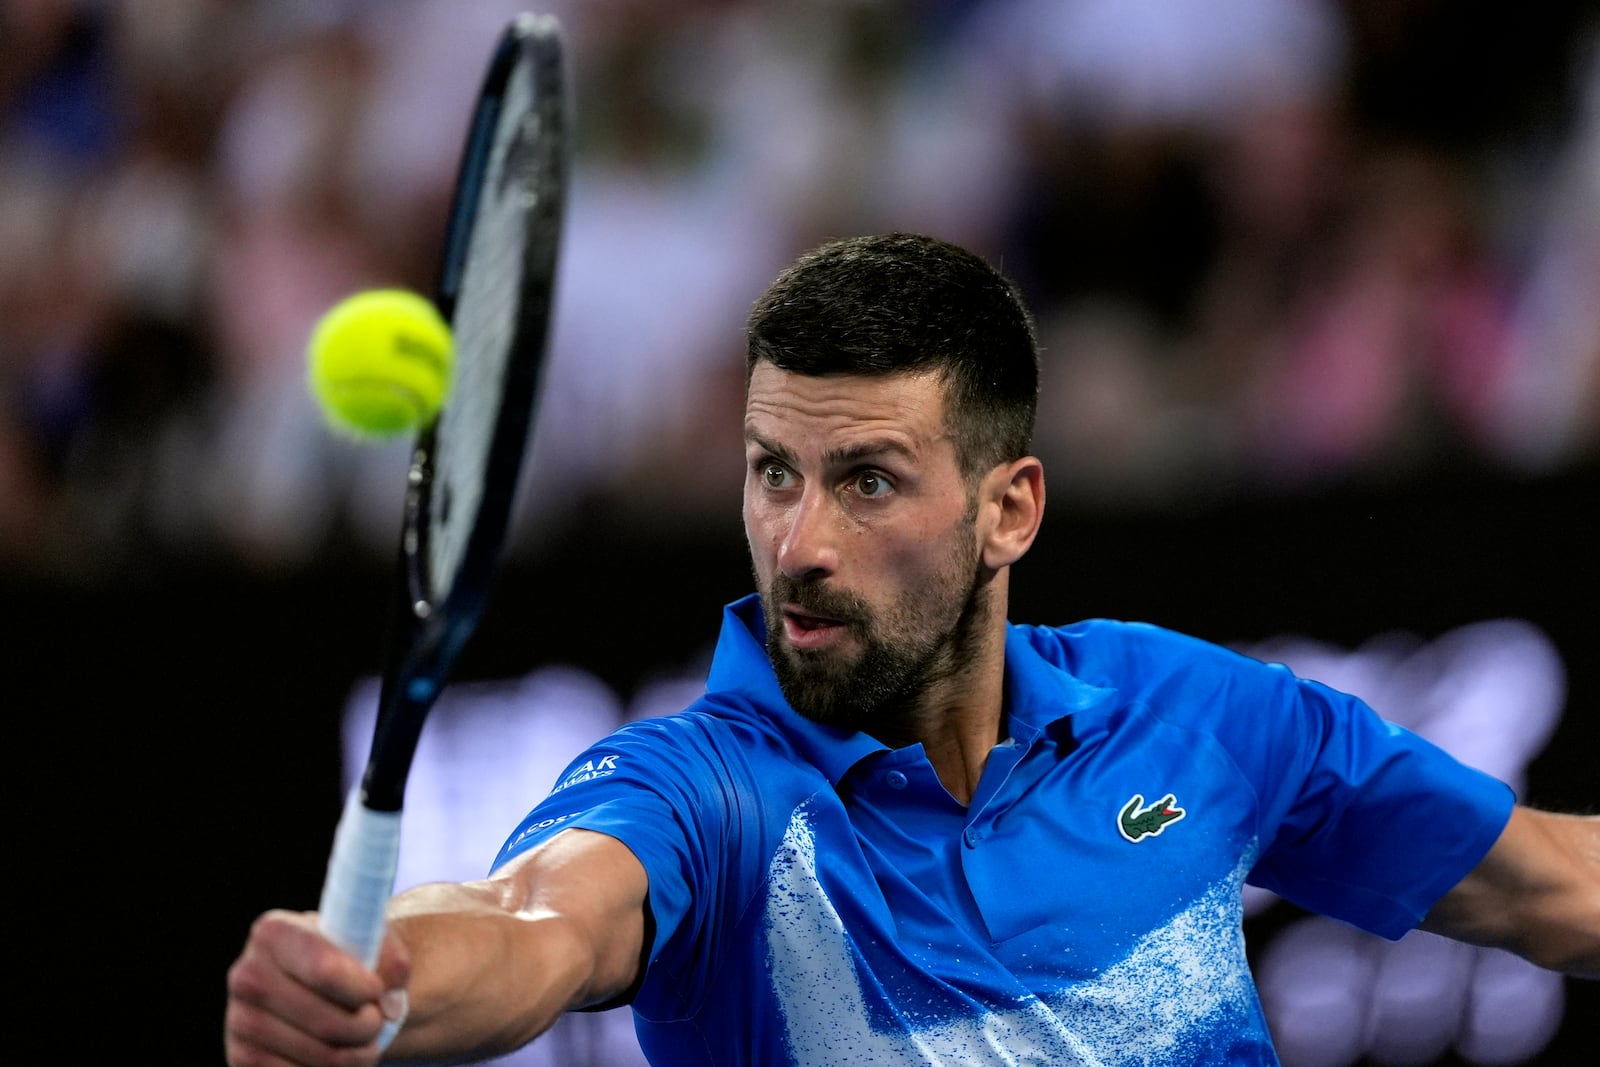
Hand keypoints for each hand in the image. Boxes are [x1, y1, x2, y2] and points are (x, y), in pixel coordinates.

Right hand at [224, 910, 410, 1066]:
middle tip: (378, 1020)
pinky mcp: (240, 1059)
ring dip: (358, 1055)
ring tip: (366, 1040)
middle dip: (368, 1027)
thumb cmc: (346, 957)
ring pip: (321, 1057)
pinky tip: (341, 1056)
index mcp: (273, 932)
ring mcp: (239, 1021)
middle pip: (326, 1023)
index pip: (324, 972)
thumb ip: (391, 959)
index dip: (364, 989)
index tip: (378, 991)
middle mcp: (246, 975)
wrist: (312, 984)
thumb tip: (390, 1003)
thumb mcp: (371, 940)